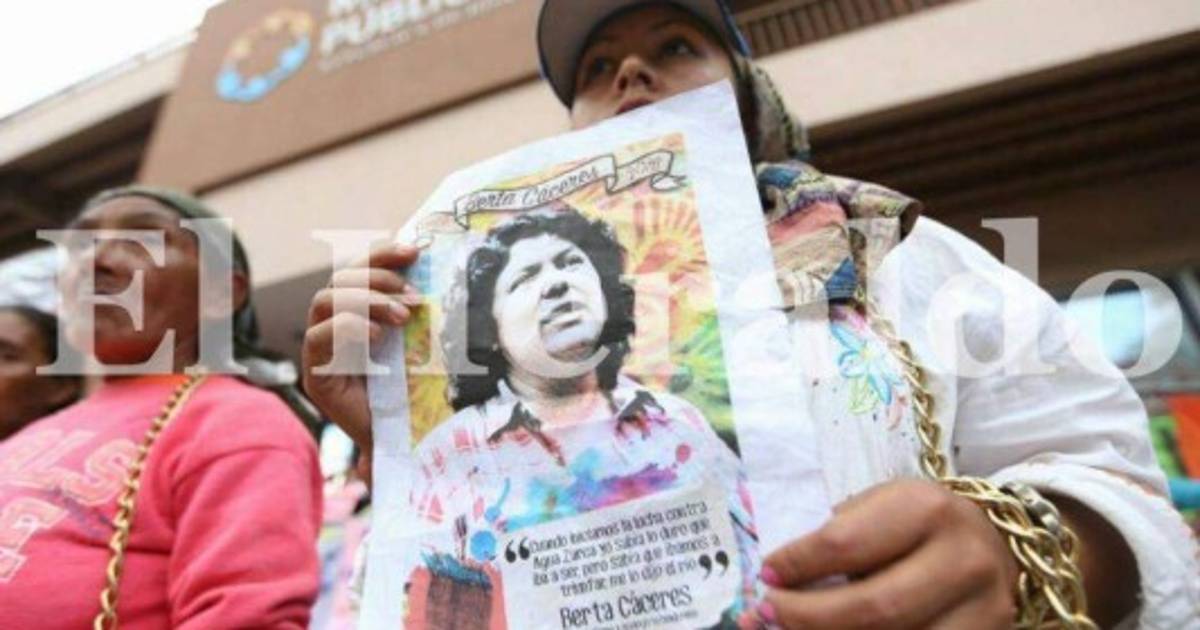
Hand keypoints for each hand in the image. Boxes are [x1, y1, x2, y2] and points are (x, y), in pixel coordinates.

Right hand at [302, 243, 419, 456]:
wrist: (404, 441)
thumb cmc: (415, 390)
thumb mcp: (420, 341)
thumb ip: (417, 309)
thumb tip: (433, 266)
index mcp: (357, 310)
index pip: (359, 269)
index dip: (382, 254)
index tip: (415, 251)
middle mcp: (333, 324)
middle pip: (339, 279)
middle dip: (377, 279)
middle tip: (413, 297)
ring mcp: (321, 349)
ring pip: (324, 301)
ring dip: (365, 300)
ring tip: (402, 317)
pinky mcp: (316, 375)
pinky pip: (318, 338)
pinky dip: (347, 327)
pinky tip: (376, 337)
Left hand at [758, 480, 1017, 629]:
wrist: (993, 543)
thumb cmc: (917, 524)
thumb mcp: (880, 508)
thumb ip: (834, 538)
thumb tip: (773, 579)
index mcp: (927, 509)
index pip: (846, 544)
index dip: (797, 565)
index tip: (765, 576)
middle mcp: (963, 559)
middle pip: (872, 608)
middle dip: (807, 617)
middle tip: (766, 614)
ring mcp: (984, 609)